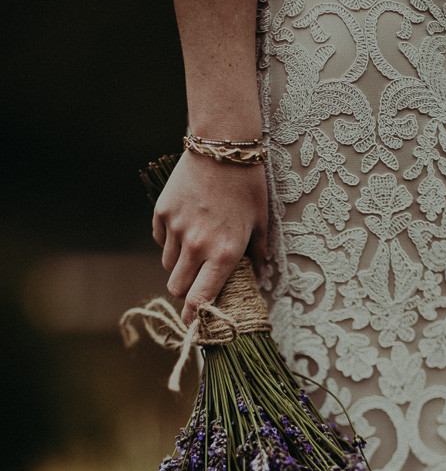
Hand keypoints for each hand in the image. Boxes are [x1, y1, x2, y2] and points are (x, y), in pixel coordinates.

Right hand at [152, 150, 267, 324]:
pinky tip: (185, 225)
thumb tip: (257, 275)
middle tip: (197, 283)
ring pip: (168, 265)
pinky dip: (169, 240)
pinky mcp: (162, 212)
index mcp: (224, 254)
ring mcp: (176, 229)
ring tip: (196, 245)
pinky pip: (160, 240)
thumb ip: (257, 254)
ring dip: (180, 265)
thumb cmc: (248, 185)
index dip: (195, 318)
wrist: (223, 144)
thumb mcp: (260, 222)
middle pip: (177, 288)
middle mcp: (197, 246)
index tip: (195, 326)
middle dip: (186, 291)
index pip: (201, 300)